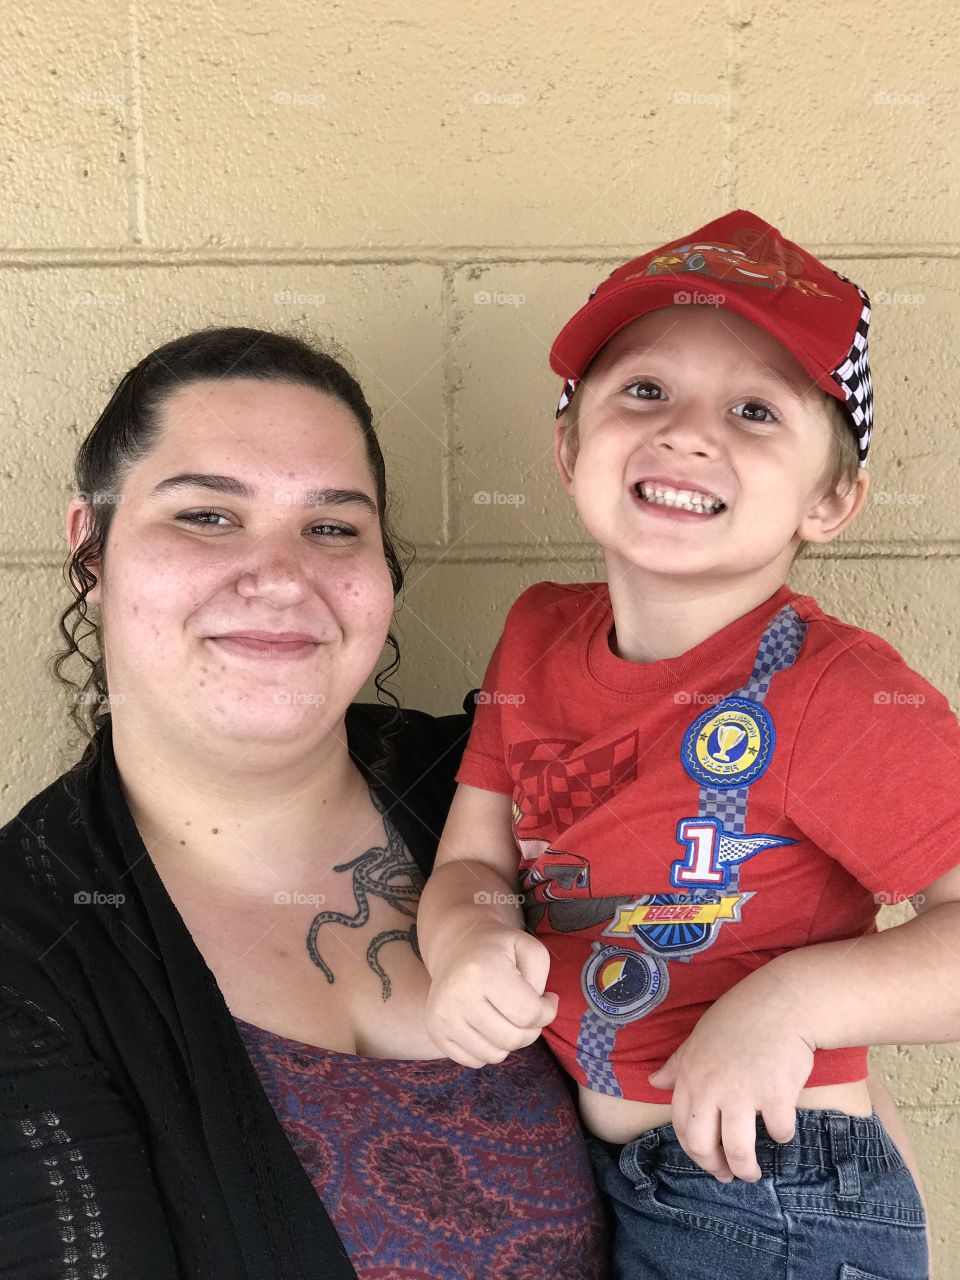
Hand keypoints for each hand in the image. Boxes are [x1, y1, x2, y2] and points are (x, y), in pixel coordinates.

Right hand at [426, 925, 558, 1067]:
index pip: (528, 1014)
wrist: (456, 948)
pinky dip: (488, 1048)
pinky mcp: (435, 1031)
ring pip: (495, 1055)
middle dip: (531, 1030)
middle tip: (528, 1011)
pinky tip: (488, 1025)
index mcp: (484, 969)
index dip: (547, 1012)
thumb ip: (540, 979)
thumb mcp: (528, 947)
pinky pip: (475, 1061)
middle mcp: (458, 994)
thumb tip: (538, 1016)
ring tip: (507, 1017)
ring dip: (509, 1041)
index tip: (547, 1000)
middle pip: (513, 1039)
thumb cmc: (499, 950)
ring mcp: (443, 1016)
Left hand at [647, 966, 815, 1181]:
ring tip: (753, 1173)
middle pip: (703, 1146)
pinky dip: (782, 1136)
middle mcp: (711, 1088)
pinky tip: (782, 1130)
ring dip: (746, 1169)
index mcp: (690, 1075)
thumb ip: (677, 1065)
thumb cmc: (740, 1017)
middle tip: (728, 1175)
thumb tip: (653, 1083)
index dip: (693, 1151)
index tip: (707, 1160)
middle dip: (716, 1168)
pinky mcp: (776, 1095)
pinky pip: (778, 1132)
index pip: (681, 1127)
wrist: (780, 1001)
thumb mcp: (699, 1037)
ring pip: (738, 1151)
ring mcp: (743, 1093)